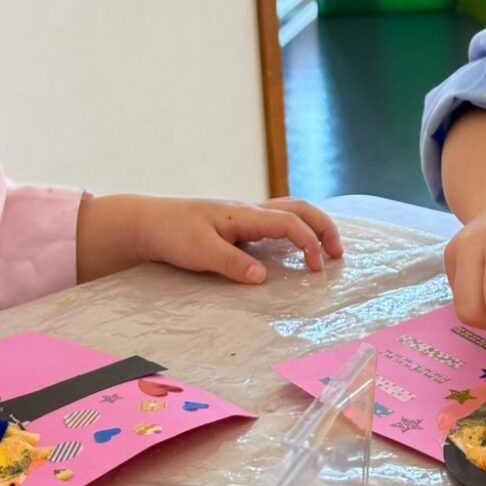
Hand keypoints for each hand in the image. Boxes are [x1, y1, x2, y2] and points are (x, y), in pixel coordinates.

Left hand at [120, 195, 342, 282]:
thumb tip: (263, 277)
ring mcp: (243, 217)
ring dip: (312, 226)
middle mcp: (248, 211)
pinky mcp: (237, 226)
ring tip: (325, 250)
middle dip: (323, 227)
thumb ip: (232, 264)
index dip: (308, 242)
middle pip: (298, 208)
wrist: (146, 223)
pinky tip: (294, 250)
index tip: (316, 267)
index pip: (289, 222)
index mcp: (243, 214)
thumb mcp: (199, 252)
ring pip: (288, 211)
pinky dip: (294, 230)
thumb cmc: (171, 234)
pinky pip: (275, 222)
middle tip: (338, 253)